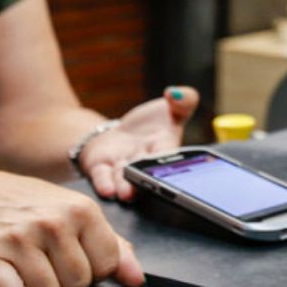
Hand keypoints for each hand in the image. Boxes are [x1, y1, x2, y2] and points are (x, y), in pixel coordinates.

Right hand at [0, 169, 144, 286]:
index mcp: (82, 210)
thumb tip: (137, 279)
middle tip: (47, 260)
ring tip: (27, 265)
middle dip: (64, 281)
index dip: (93, 270)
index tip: (76, 258)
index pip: (107, 266)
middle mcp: (53, 221)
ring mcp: (19, 237)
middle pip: (78, 284)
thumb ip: (113, 247)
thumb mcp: (79, 215)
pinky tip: (9, 275)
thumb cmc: (35, 208)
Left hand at [80, 86, 199, 201]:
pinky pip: (102, 177)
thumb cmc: (150, 127)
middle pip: (148, 172)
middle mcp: (144, 161)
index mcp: (166, 147)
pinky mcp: (101, 166)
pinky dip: (105, 184)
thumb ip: (185, 100)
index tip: (176, 168)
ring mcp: (122, 166)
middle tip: (153, 187)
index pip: (171, 154)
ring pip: (125, 178)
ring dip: (126, 187)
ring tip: (127, 194)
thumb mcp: (172, 109)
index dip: (174, 161)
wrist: (118, 136)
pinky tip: (107, 190)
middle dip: (150, 181)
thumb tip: (173, 93)